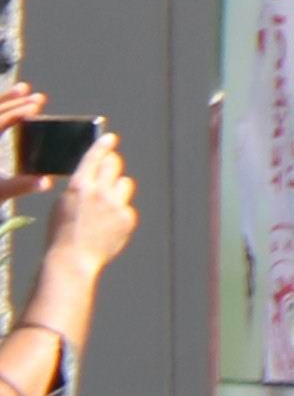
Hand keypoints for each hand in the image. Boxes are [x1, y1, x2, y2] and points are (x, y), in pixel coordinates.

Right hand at [47, 127, 133, 274]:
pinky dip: (119, 211)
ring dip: (117, 189)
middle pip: (114, 165)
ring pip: (125, 184)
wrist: (73, 258)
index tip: (111, 138)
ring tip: (105, 204)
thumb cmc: (63, 231)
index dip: (103, 145)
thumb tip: (95, 174)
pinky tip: (107, 224)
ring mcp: (116, 205)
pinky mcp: (127, 218)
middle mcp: (100, 192)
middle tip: (109, 169)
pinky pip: (126, 206)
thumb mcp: (63, 202)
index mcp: (78, 185)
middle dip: (111, 164)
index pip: (94, 157)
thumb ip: (80, 186)